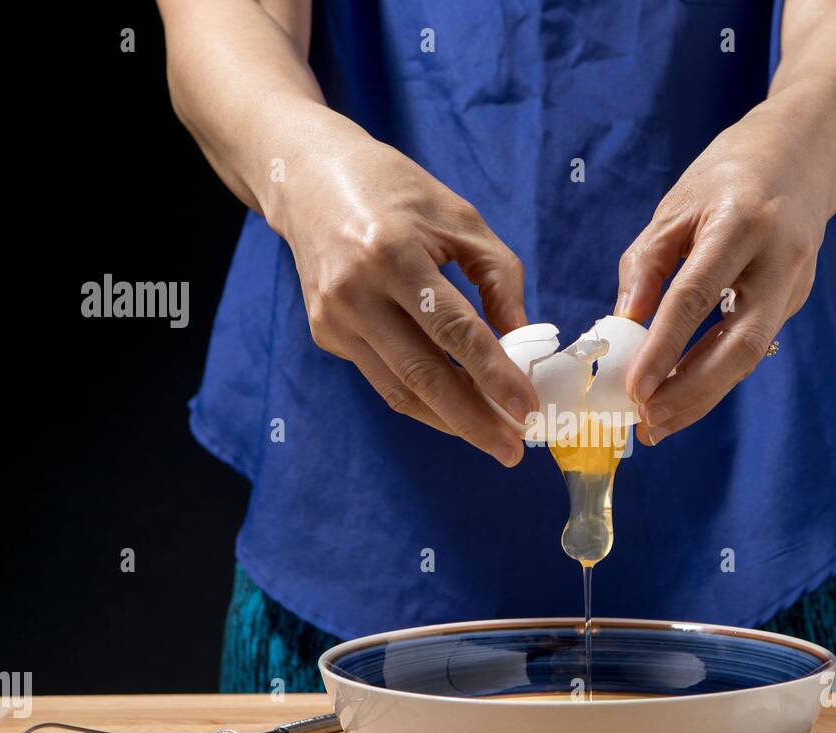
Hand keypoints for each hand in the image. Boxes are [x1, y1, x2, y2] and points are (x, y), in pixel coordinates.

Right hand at [270, 110, 537, 465]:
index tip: (528, 410)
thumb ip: (498, 279)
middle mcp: (356, 291)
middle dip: (473, 419)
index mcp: (393, 253)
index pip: (454, 329)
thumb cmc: (396, 192)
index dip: (494, 375)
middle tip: (513, 450)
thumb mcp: (460, 218)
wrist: (307, 179)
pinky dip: (424, 400)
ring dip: (450, 421)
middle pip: (423, 374)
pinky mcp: (325, 334)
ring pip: (400, 389)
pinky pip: (384, 379)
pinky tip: (458, 411)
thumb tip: (523, 342)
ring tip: (494, 438)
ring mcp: (334, 318)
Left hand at [615, 100, 835, 445]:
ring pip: (750, 356)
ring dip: (703, 396)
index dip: (664, 348)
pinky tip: (680, 397)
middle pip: (739, 344)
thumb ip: (647, 267)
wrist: (803, 154)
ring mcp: (794, 283)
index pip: (697, 295)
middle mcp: (778, 258)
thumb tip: (622, 328)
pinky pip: (750, 346)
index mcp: (740, 223)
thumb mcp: (675, 207)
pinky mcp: (794, 300)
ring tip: (659, 423)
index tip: (634, 388)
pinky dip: (714, 377)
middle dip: (692, 391)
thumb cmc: (729, 175)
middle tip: (649, 422)